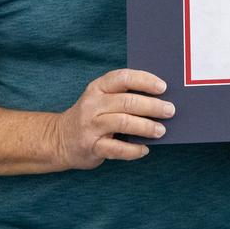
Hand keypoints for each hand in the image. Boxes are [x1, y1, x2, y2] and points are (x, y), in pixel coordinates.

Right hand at [54, 69, 173, 169]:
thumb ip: (123, 95)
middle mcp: (93, 104)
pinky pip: (116, 149)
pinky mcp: (91, 146)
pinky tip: (145, 150)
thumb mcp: (101, 99)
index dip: (144, 80)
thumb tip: (160, 98)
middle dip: (152, 106)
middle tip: (170, 110)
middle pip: (127, 102)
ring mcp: (91, 126)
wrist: (60, 139)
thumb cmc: (91, 116)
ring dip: (146, 127)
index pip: (123, 78)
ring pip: (123, 123)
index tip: (163, 87)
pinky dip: (134, 150)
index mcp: (98, 87)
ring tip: (161, 131)